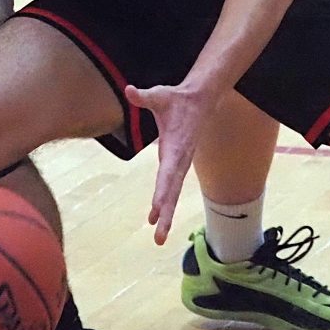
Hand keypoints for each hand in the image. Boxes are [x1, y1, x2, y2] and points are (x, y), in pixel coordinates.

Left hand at [124, 82, 213, 244]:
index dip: (162, 192)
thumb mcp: (159, 95)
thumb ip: (144, 96)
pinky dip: (166, 203)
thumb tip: (129, 91)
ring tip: (159, 236)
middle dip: (166, 214)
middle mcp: (179, 160)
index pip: (167, 173)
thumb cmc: (177, 99)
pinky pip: (172, 188)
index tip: (157, 209)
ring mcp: (180, 164)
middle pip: (172, 192)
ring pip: (173, 193)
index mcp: (175, 147)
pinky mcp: (178, 164)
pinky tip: (157, 217)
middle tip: (159, 238)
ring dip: (166, 214)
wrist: (199, 101)